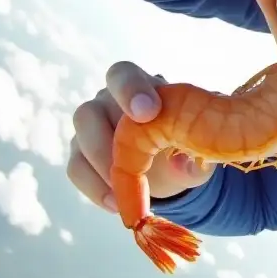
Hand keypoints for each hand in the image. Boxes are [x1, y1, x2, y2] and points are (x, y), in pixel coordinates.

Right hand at [68, 61, 213, 211]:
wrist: (170, 168)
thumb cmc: (186, 145)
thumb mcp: (200, 150)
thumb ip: (197, 155)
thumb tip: (185, 164)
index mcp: (143, 86)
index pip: (125, 74)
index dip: (131, 89)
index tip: (148, 113)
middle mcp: (109, 100)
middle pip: (92, 107)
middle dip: (108, 135)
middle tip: (127, 162)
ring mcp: (91, 126)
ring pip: (81, 136)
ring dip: (102, 165)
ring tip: (127, 191)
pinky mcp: (80, 153)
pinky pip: (76, 167)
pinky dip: (95, 188)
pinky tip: (117, 203)